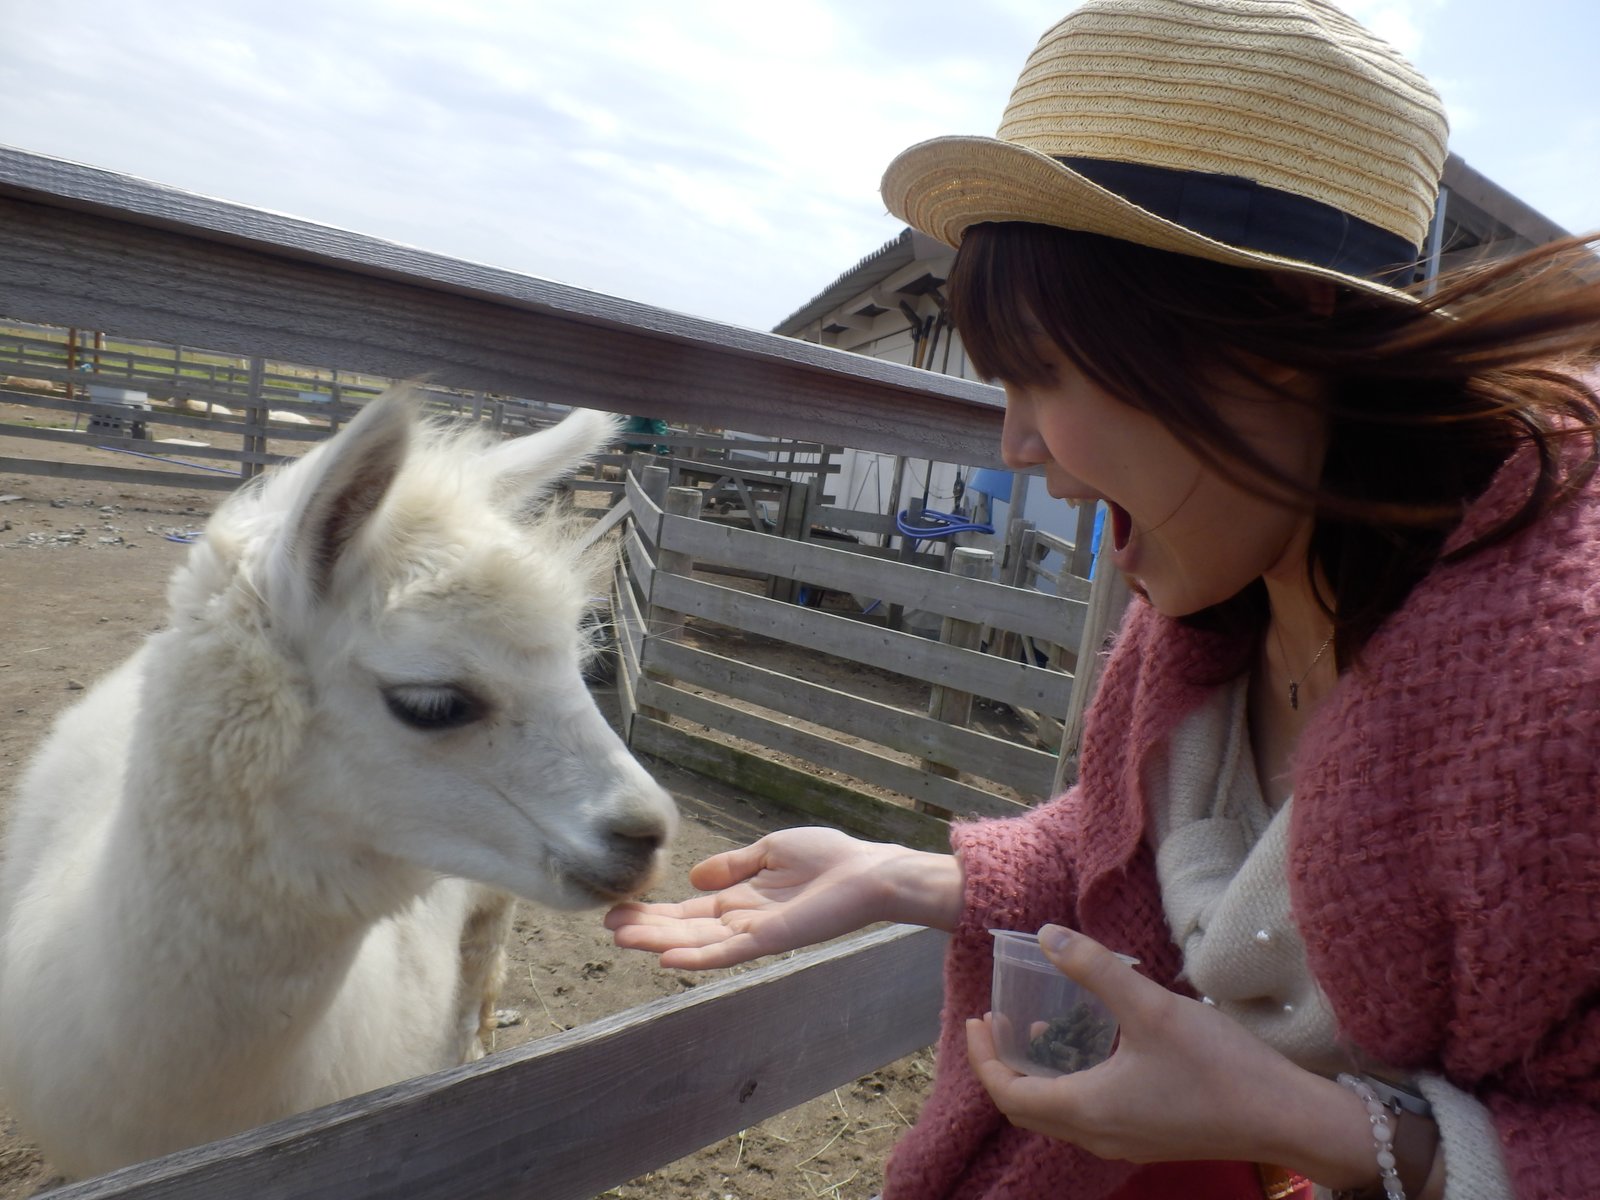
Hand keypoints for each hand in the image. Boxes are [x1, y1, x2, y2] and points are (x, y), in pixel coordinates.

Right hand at [604, 827, 959, 968]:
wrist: (866, 873)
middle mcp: (742, 921)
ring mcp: (754, 933)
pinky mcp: (770, 940)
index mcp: (742, 900)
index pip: (690, 911)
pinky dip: (697, 957)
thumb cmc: (828, 859)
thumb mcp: (770, 851)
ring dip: (659, 942)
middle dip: (646, 927)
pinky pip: (727, 953)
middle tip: (606, 924)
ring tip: (621, 937)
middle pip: (685, 929)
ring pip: (697, 942)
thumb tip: (694, 877)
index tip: (620, 908)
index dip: (656, 912)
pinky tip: (667, 957)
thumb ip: (733, 866)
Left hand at [966, 925, 1374, 1182]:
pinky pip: (1087, 1115)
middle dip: (1004, 1065)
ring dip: (1038, 1075)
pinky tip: (1091, 1047)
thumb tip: (1046, 934)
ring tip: (1036, 1027)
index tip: (974, 1020)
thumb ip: (1095, 970)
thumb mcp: (1151, 1007)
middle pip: (1027, 1108)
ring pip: (1058, 1114)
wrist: (1286, 1118)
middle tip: (996, 1022)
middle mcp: (1097, 1135)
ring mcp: (1124, 1142)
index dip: (983, 1058)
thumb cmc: (1217, 1066)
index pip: (1009, 1094)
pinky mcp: (1149, 1137)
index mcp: (1087, 1109)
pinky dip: (1070, 1083)